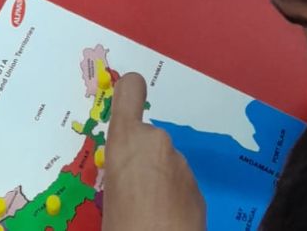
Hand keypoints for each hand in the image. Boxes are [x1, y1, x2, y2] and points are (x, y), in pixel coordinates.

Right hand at [103, 74, 205, 230]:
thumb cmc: (121, 227)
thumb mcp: (107, 196)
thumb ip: (120, 173)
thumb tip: (128, 179)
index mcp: (127, 141)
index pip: (131, 90)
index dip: (129, 93)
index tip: (126, 104)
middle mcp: (157, 143)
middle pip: (147, 139)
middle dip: (142, 161)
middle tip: (131, 195)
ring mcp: (182, 165)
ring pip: (165, 164)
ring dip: (158, 182)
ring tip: (148, 215)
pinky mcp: (199, 190)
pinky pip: (179, 185)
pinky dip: (173, 199)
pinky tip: (166, 224)